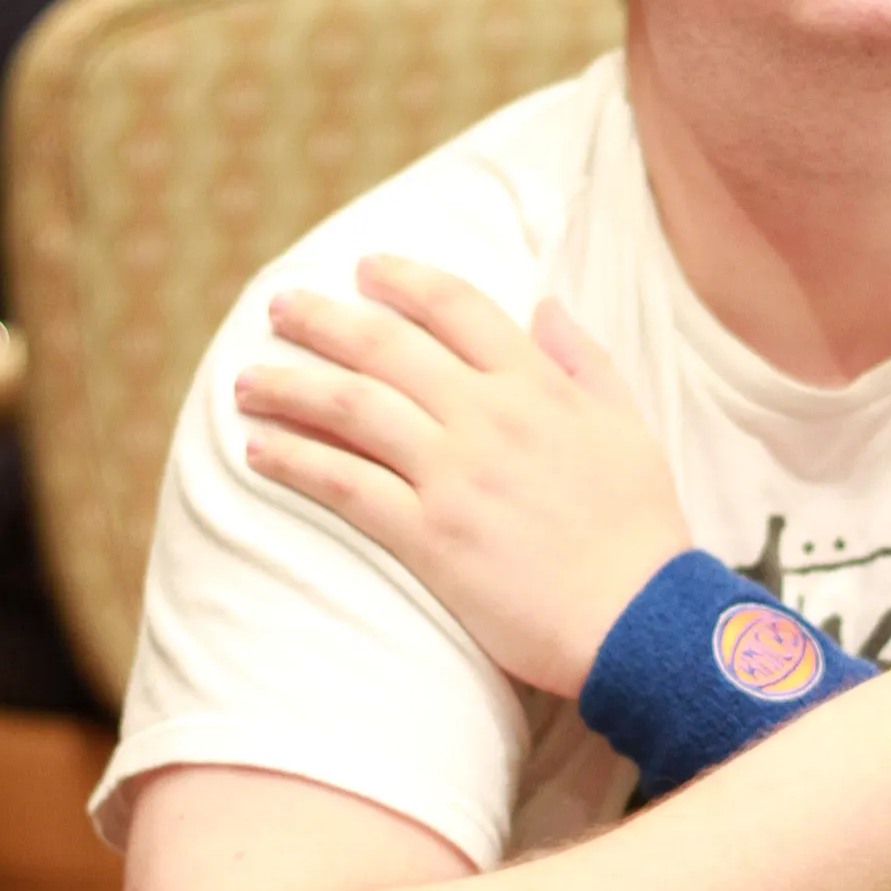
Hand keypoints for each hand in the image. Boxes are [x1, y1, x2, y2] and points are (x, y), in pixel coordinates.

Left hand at [236, 257, 690, 695]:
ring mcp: (455, 475)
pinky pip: (345, 485)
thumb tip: (547, 303)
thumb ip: (586, 360)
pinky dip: (294, 461)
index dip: (403, 280)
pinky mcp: (429, 536)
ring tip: (247, 381)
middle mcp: (490, 417)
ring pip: (351, 408)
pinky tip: (258, 451)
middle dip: (323, 320)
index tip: (364, 268)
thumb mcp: (631, 427)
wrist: (641, 621)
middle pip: (386, 346)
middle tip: (280, 308)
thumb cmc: (642, 530)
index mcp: (539, 385)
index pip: (457, 307)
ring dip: (289, 387)